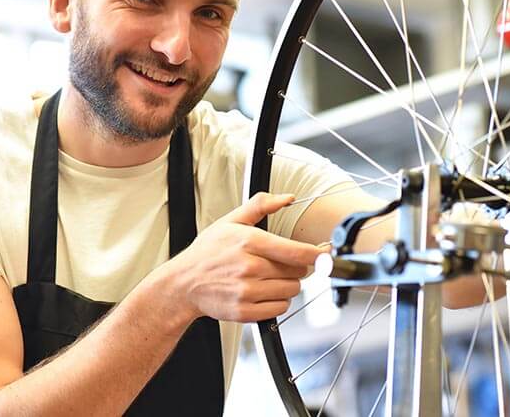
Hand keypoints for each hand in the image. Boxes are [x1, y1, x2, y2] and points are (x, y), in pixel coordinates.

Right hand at [170, 192, 322, 322]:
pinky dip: (277, 301)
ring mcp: (247, 292)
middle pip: (298, 272)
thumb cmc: (208, 252)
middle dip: (296, 267)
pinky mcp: (245, 312)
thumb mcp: (231, 221)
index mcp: (250, 242)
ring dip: (288, 284)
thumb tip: (286, 198)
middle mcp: (250, 268)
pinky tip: (263, 292)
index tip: (326, 254)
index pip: (296, 252)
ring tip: (269, 277)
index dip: (317, 254)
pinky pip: (280, 309)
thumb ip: (260, 206)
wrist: (183, 284)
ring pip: (291, 291)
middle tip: (279, 263)